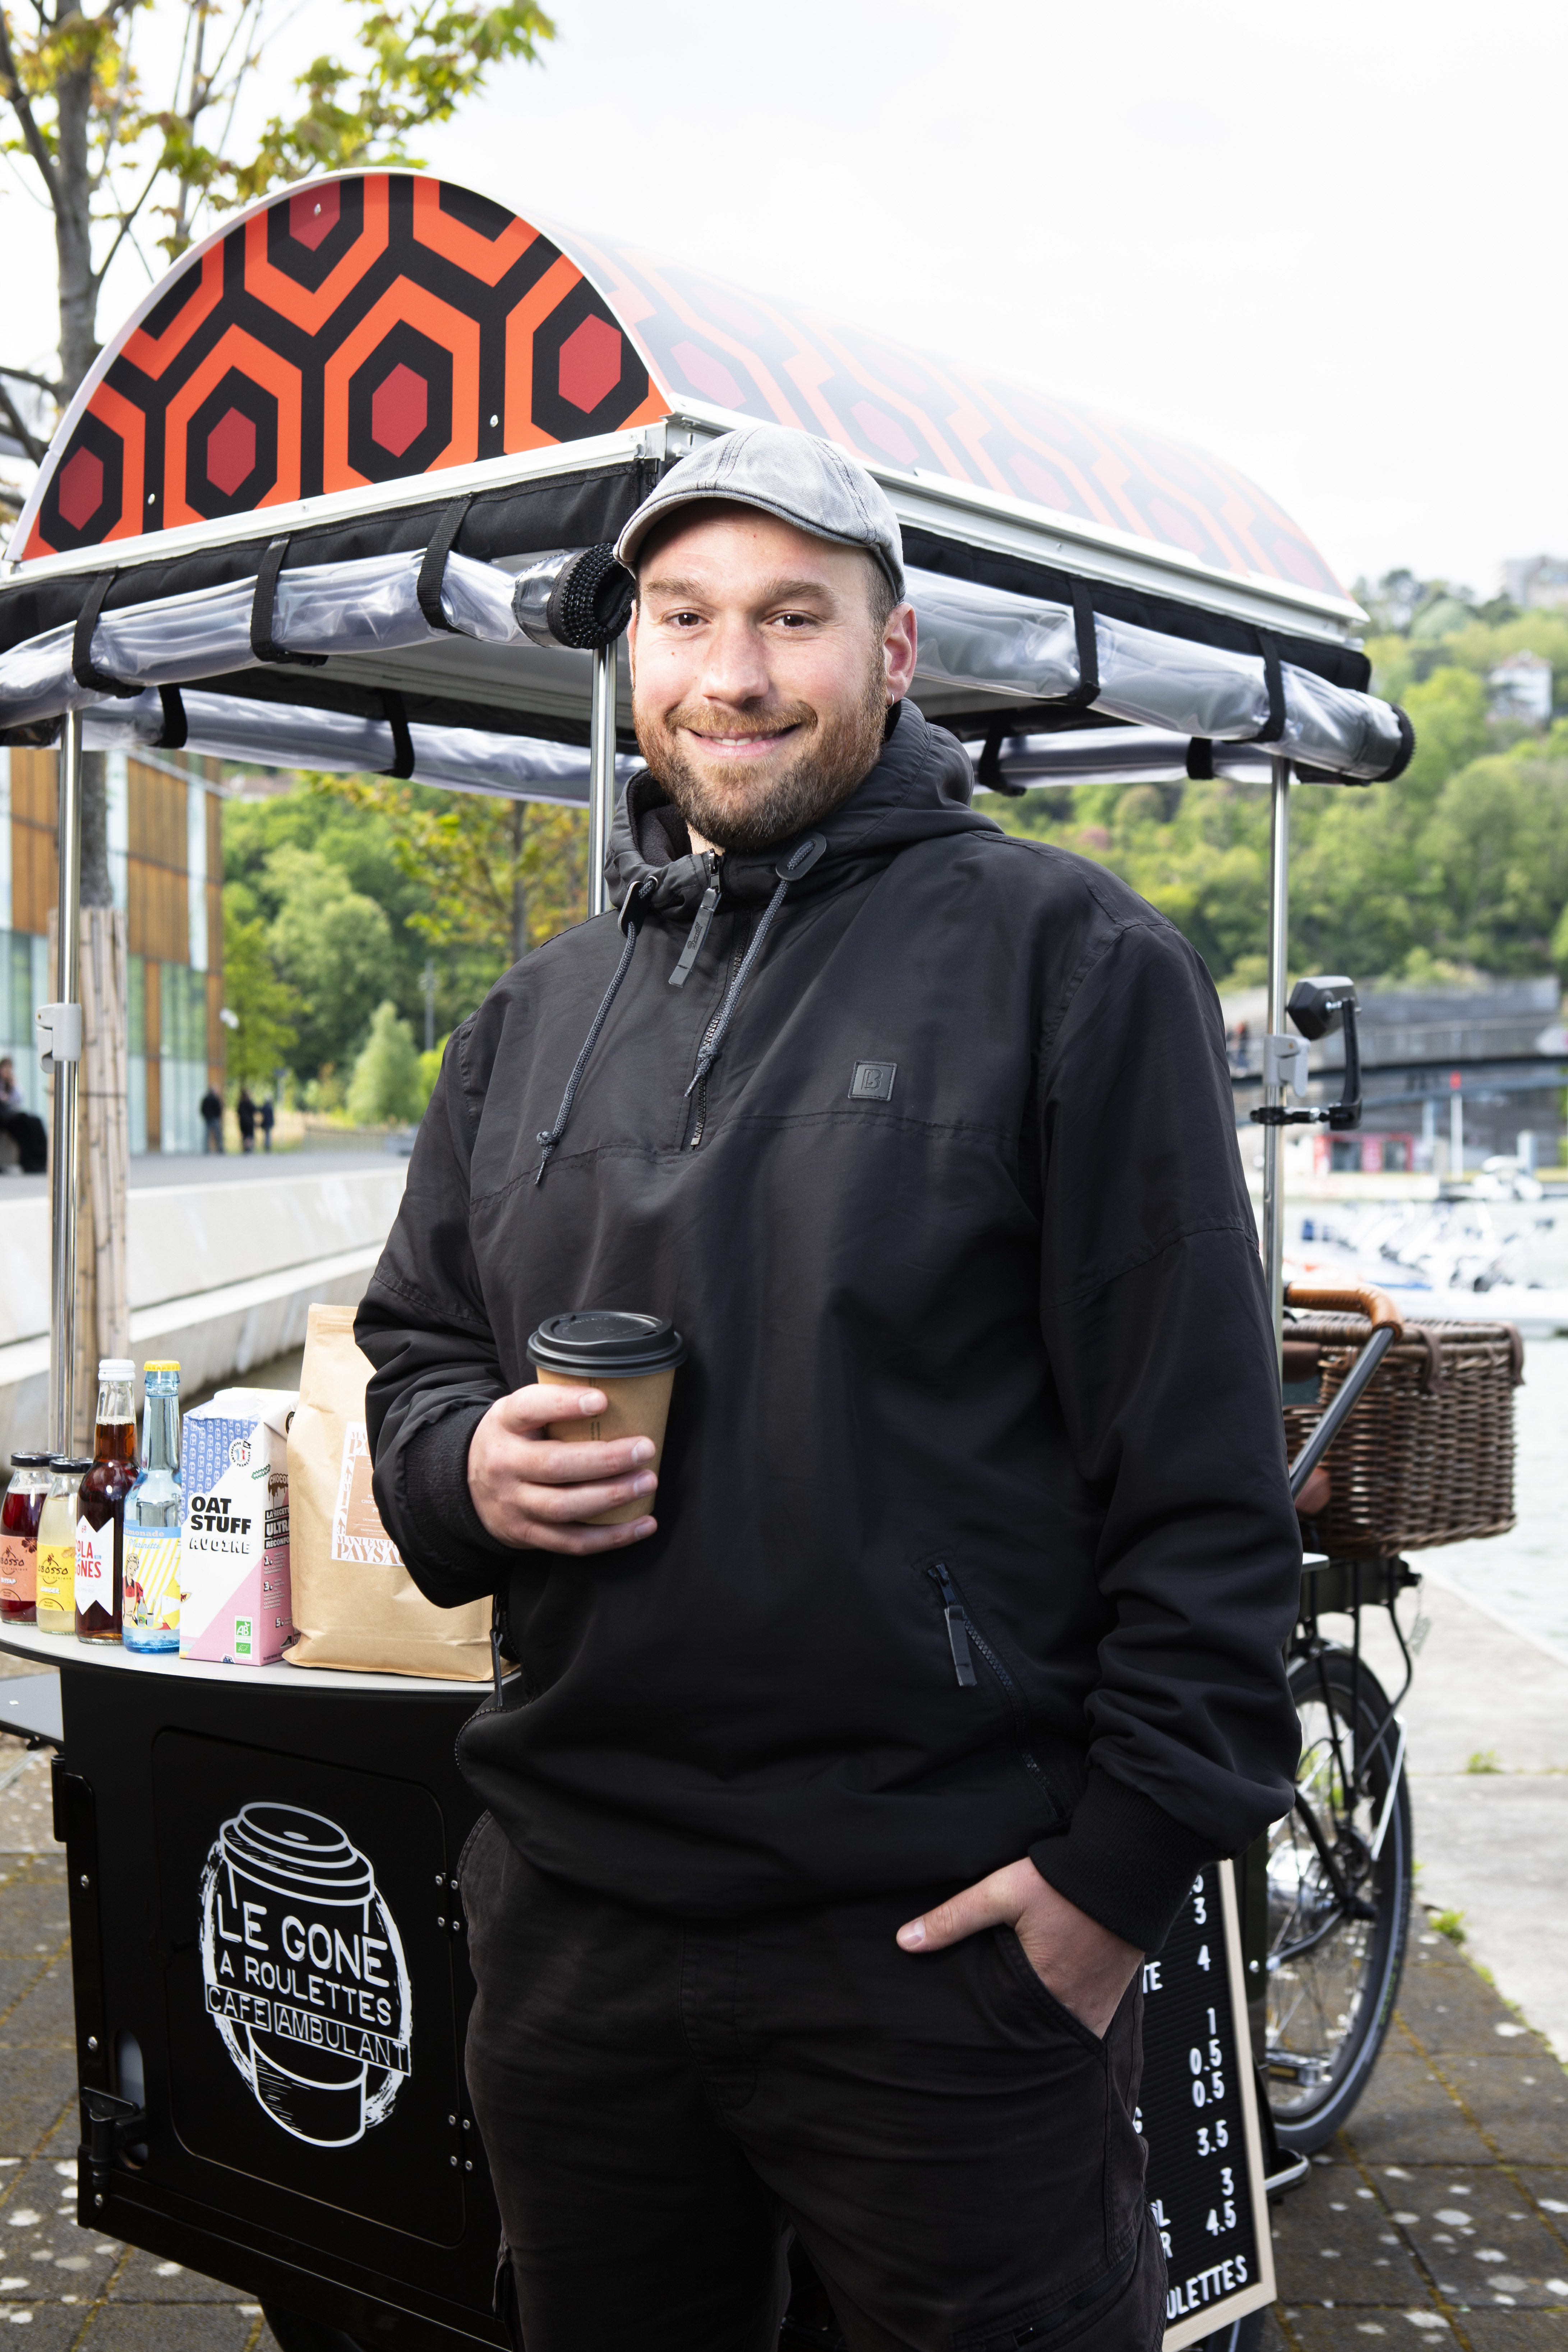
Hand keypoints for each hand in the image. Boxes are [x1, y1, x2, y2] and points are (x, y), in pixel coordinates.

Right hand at [468, 1384, 658, 1552]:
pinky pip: (572, 1542)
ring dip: (612, 1497)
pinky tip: (643, 1524)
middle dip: (605, 1459)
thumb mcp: (520, 1412)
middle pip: (555, 1465)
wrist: (469, 1481)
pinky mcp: (527, 1533)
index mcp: (505, 1423)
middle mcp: (505, 1464)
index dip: (564, 1405)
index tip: (602, 1400)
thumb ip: (554, 1403)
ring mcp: (514, 1504)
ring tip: (647, 1482)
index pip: (530, 1409)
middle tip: (645, 1448)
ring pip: (565, 1507)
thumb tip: (620, 1393)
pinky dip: (611, 1537)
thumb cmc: (514, 1439)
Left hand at [896, 1858, 1141, 2037]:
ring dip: (1039, 2019)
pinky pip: (1083, 2014)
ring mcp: (1100, 2007)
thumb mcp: (1002, 1892)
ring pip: (1057, 2027)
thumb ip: (954, 1917)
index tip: (968, 2030)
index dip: (985, 2031)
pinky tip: (1051, 1993)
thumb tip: (906, 1941)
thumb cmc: (1066, 1879)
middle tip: (991, 2023)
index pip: (1004, 2031)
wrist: (1128, 1864)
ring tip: (1017, 2011)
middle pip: (1032, 2034)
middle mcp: (1076, 2012)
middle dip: (1011, 2029)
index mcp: (1044, 1994)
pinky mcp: (1115, 1996)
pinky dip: (1065, 2007)